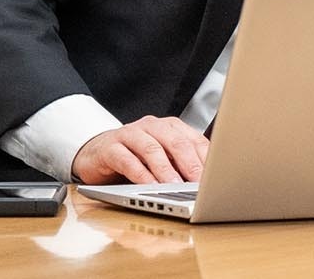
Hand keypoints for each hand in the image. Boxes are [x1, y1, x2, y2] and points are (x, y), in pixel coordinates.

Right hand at [71, 116, 208, 184]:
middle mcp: (152, 126)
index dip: (207, 160)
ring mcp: (130, 134)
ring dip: (165, 170)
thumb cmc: (136, 157)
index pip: (195, 140)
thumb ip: (181, 166)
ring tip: (175, 188)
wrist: (97, 152)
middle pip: (176, 142)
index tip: (216, 179)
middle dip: (190, 164)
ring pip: (152, 149)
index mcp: (171, 127)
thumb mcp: (162, 160)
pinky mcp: (111, 148)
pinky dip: (140, 175)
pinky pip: (127, 160)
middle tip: (199, 183)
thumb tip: (206, 186)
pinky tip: (148, 188)